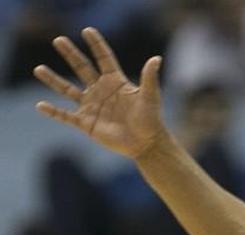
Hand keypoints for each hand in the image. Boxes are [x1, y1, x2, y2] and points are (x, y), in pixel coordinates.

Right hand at [33, 27, 166, 158]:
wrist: (145, 144)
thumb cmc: (151, 119)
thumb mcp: (150, 97)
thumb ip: (149, 78)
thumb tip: (156, 59)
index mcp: (115, 82)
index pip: (103, 59)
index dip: (96, 45)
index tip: (87, 31)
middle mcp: (101, 91)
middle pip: (82, 68)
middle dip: (71, 54)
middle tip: (58, 40)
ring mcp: (91, 106)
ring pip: (67, 90)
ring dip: (53, 79)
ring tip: (38, 68)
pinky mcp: (86, 123)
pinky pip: (65, 116)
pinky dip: (52, 111)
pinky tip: (40, 105)